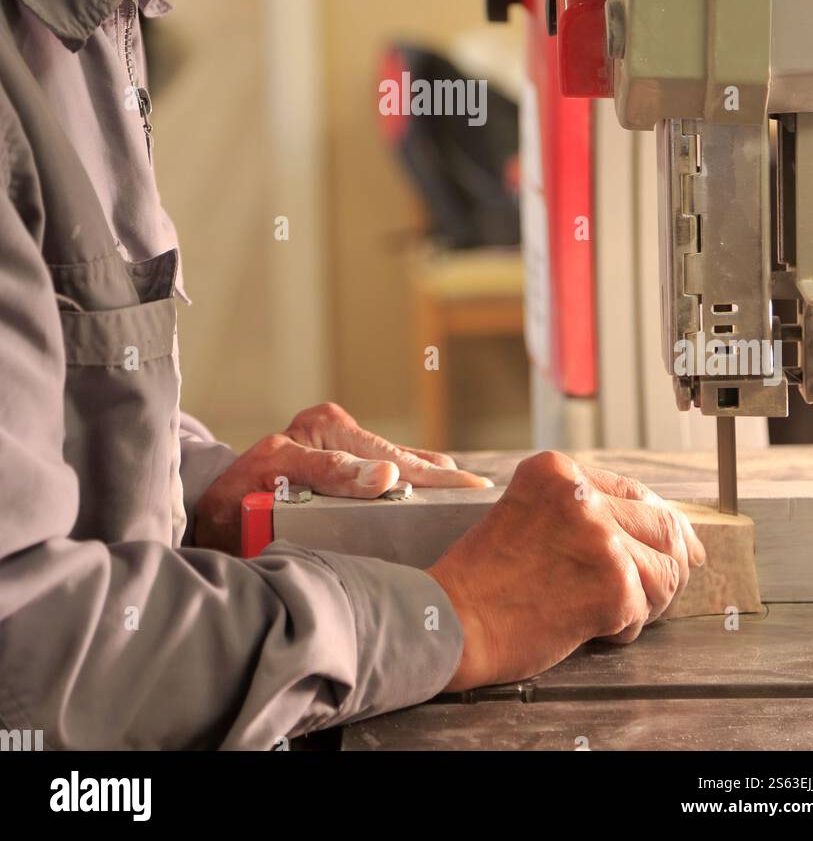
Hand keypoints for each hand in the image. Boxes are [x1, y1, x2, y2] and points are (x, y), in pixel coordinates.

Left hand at [193, 401, 491, 552]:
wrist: (209, 512)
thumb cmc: (234, 496)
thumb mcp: (274, 474)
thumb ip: (329, 472)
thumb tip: (386, 478)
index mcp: (325, 425)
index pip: (386, 457)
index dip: (427, 474)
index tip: (460, 484)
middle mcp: (337, 432)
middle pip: (399, 459)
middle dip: (437, 476)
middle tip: (478, 491)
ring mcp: (339, 449)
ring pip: (398, 465)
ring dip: (430, 479)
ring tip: (469, 490)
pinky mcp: (339, 467)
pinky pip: (385, 474)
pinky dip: (414, 481)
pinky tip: (438, 486)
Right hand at [427, 451, 705, 690]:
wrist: (453, 620)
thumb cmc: (483, 579)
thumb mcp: (528, 514)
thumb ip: (583, 512)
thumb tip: (664, 533)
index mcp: (558, 472)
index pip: (635, 491)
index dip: (660, 523)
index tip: (676, 543)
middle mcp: (582, 497)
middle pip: (663, 525)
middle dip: (669, 560)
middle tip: (657, 587)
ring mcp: (601, 539)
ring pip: (666, 569)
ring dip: (647, 598)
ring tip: (610, 612)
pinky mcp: (613, 586)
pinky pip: (645, 609)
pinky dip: (623, 628)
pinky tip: (591, 628)